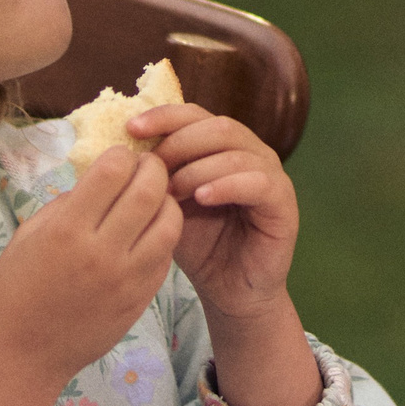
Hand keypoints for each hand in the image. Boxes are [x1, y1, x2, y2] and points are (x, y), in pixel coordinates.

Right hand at [0, 147, 180, 405]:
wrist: (24, 356)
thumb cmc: (18, 289)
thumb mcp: (30, 234)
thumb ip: (69, 202)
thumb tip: (104, 175)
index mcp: (67, 231)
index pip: (113, 171)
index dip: (121, 155)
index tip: (118, 156)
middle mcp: (101, 252)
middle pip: (149, 190)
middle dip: (152, 168)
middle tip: (146, 167)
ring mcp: (126, 278)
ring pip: (170, 222)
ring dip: (166, 201)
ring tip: (154, 198)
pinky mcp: (141, 298)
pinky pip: (166, 254)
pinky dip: (164, 233)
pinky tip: (149, 230)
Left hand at [130, 104, 297, 319]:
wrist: (229, 291)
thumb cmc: (199, 245)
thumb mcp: (169, 205)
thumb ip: (156, 176)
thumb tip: (121, 149)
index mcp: (223, 146)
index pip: (195, 114)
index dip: (164, 117)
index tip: (131, 128)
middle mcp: (251, 151)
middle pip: (217, 126)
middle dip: (178, 143)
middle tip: (152, 168)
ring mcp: (271, 173)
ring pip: (235, 152)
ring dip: (196, 168)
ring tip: (171, 193)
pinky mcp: (284, 201)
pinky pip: (258, 182)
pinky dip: (226, 185)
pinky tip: (202, 198)